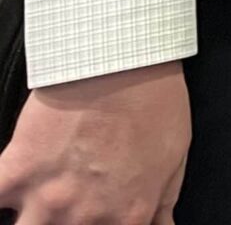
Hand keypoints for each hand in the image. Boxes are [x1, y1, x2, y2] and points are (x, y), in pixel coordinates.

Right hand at [0, 60, 190, 223]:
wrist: (123, 60)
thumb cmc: (154, 103)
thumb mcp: (173, 159)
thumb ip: (160, 206)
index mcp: (127, 216)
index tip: (94, 223)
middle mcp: (85, 217)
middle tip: (64, 211)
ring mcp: (47, 198)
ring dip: (27, 223)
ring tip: (32, 210)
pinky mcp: (17, 171)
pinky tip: (4, 198)